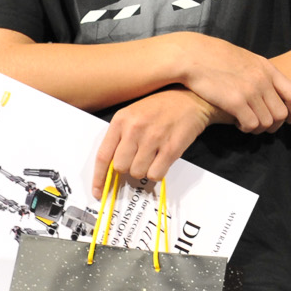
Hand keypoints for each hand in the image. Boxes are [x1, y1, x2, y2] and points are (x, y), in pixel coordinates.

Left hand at [96, 89, 216, 186]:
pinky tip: (162, 159)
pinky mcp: (171, 148)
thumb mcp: (133, 115)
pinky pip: (155, 174)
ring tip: (153, 156)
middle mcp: (135, 128)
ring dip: (144, 170)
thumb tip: (112, 168)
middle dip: (128, 168)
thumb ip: (120, 137)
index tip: (99, 192)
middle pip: (120, 167)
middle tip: (138, 158)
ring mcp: (153, 138)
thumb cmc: (160, 107)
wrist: (191, 98)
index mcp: (121, 120)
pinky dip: (157, 172)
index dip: (99, 177)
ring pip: (138, 173)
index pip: (103, 155)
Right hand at [174, 35, 290, 133]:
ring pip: (267, 122)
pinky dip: (246, 128)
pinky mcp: (235, 101)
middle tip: (261, 126)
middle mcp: (262, 80)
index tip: (289, 119)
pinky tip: (237, 123)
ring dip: (258, 128)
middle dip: (274, 124)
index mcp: (267, 68)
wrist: (192, 55)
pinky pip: (251, 124)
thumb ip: (259, 72)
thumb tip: (268, 86)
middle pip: (282, 113)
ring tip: (247, 124)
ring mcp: (250, 91)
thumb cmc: (214, 57)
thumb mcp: (245, 58)